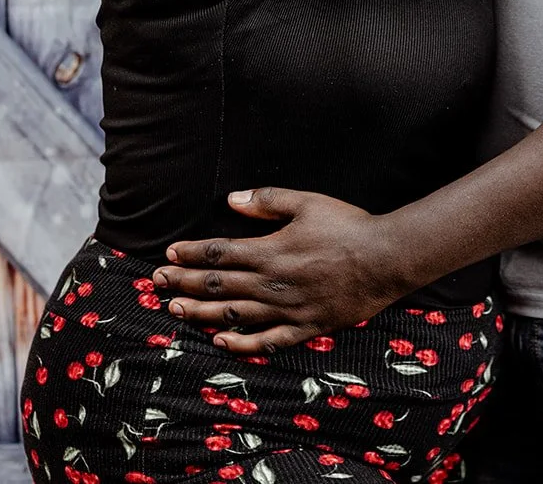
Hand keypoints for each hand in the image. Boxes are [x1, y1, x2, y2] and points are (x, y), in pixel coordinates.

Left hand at [150, 189, 412, 354]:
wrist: (385, 259)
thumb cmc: (347, 226)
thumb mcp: (306, 202)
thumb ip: (266, 202)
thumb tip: (231, 200)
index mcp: (270, 251)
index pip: (220, 254)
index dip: (192, 256)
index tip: (169, 256)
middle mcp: (272, 283)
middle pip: (220, 285)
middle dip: (185, 284)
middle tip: (157, 285)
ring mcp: (287, 309)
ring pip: (235, 314)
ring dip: (201, 313)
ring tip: (176, 310)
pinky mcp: (305, 326)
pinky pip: (267, 340)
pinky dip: (241, 343)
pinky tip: (220, 341)